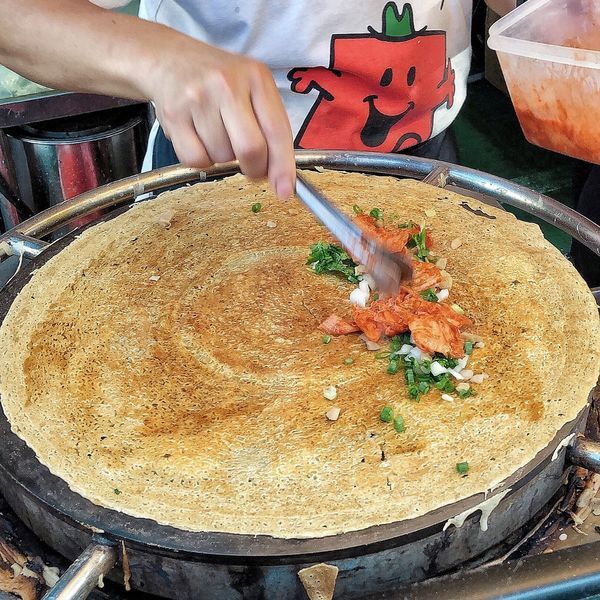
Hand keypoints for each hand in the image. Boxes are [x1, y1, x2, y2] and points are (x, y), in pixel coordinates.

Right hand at [147, 38, 295, 199]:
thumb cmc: (219, 83)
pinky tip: (198, 137)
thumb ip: (270, 129)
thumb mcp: (252, 90)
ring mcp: (198, 98)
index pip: (276, 130)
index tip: (285, 191)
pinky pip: (195, 160)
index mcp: (256, 78)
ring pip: (222, 158)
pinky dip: (201, 159)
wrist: (168, 59)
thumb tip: (280, 179)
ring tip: (215, 132)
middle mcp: (227, 85)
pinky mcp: (174, 115)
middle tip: (250, 166)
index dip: (282, 166)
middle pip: (250, 148)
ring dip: (223, 158)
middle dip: (254, 168)